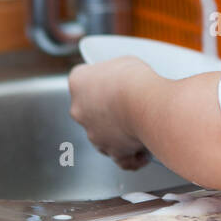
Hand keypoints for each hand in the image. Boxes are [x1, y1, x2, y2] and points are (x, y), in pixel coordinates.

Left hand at [68, 55, 154, 170]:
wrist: (143, 102)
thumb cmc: (133, 79)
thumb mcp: (124, 62)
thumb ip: (116, 74)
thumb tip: (124, 81)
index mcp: (78, 83)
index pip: (82, 80)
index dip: (100, 81)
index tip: (114, 80)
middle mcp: (79, 110)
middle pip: (91, 110)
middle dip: (108, 109)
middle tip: (129, 104)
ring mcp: (93, 133)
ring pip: (103, 135)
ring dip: (118, 133)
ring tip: (140, 128)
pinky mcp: (111, 151)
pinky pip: (120, 158)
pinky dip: (130, 157)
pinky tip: (141, 154)